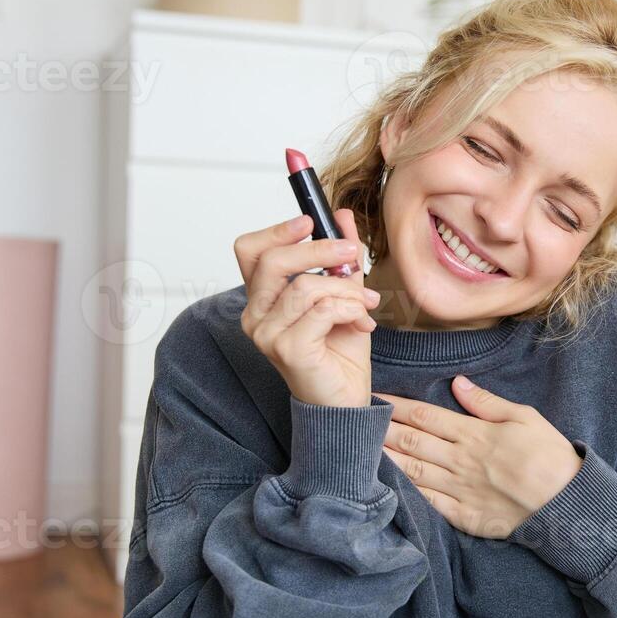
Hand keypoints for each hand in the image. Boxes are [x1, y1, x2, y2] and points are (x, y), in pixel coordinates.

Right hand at [235, 207, 377, 407]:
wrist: (346, 402)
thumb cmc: (340, 353)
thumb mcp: (344, 295)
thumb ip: (340, 258)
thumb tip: (342, 215)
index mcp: (263, 298)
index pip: (250, 251)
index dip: (277, 230)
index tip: (310, 221)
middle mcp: (256, 315)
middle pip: (273, 261)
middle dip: (319, 250)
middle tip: (352, 254)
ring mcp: (267, 334)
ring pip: (305, 286)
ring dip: (346, 290)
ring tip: (366, 306)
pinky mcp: (287, 350)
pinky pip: (321, 310)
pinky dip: (350, 309)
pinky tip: (363, 323)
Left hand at [374, 376, 583, 538]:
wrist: (566, 504)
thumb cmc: (550, 455)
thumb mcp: (525, 417)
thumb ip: (487, 402)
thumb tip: (458, 383)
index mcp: (474, 433)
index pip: (425, 416)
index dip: (396, 406)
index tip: (375, 398)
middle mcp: (460, 460)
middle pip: (411, 441)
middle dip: (380, 430)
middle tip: (353, 420)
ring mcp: (459, 490)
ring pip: (412, 471)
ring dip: (384, 459)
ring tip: (357, 450)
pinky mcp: (463, 516)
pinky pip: (426, 502)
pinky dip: (403, 492)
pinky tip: (385, 485)